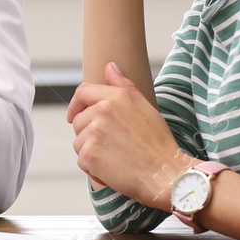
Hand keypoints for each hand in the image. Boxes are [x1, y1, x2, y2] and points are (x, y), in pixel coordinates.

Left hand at [66, 62, 190, 210]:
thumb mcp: (144, 106)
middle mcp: (101, 111)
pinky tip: (112, 169)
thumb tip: (110, 66)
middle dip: (89, 133)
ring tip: (115, 157)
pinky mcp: (89, 154)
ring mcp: (93, 133)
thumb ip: (123, 85)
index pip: (83, 92)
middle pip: (78, 120)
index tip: (74, 114)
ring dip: (91, 151)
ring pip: (79, 141)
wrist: (165, 173)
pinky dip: (93, 168)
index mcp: (115, 97)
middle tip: (112, 144)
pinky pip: (82, 160)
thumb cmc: (158, 142)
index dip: (76, 103)